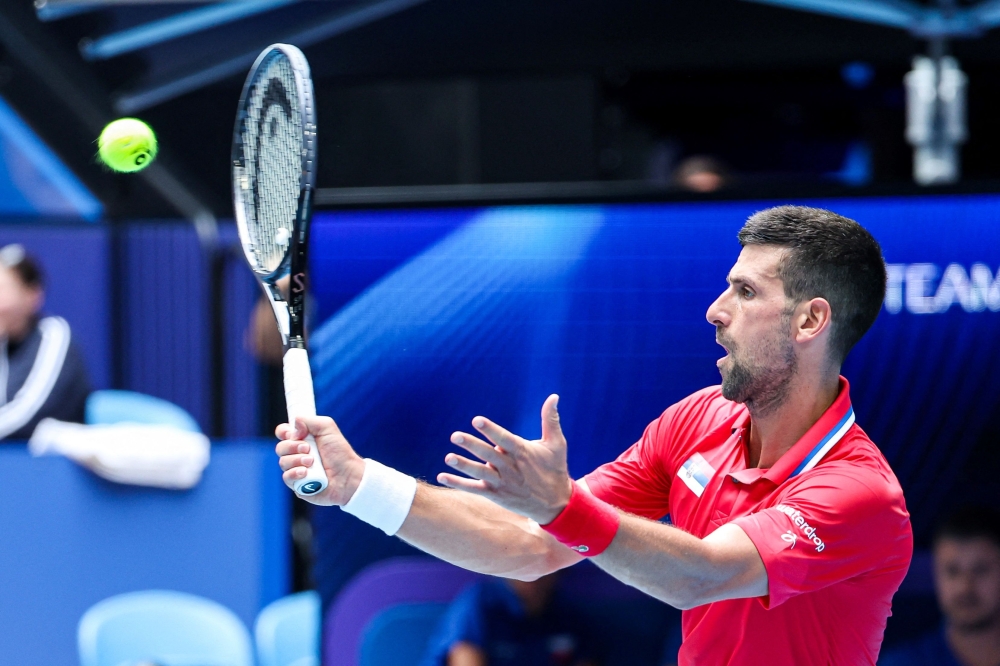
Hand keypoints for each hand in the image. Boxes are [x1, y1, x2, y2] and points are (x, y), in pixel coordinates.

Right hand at [275, 416, 364, 505]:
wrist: (348, 476)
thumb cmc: (340, 453)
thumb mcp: (328, 428)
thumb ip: (309, 420)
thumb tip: (293, 425)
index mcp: (302, 439)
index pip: (282, 433)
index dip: (283, 432)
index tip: (293, 433)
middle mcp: (297, 454)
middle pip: (280, 447)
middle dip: (293, 446)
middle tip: (308, 449)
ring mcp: (296, 469)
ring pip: (282, 462)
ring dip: (297, 460)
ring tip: (312, 462)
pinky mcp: (297, 484)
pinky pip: (286, 477)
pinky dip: (295, 473)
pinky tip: (306, 473)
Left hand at [437, 394, 573, 524]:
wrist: (556, 505)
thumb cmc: (555, 469)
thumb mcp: (557, 444)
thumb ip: (551, 420)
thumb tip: (554, 396)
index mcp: (522, 452)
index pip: (504, 439)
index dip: (491, 430)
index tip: (477, 420)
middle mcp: (510, 467)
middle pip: (488, 454)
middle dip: (472, 445)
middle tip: (455, 436)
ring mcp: (502, 482)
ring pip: (480, 473)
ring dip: (463, 465)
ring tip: (448, 458)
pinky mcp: (496, 494)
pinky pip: (474, 489)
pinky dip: (458, 483)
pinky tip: (442, 477)